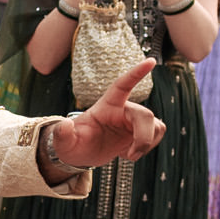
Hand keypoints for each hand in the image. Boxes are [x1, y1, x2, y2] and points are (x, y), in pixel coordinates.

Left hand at [46, 60, 166, 168]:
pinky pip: (158, 134)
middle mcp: (123, 110)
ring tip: (127, 155)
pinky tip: (128, 153)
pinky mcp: (141, 131)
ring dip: (146, 144)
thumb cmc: (72, 144)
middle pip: (145, 115)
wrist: (81, 155)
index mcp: (106, 106)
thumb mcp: (63, 142)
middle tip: (130, 157)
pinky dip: (147, 148)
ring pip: (157, 126)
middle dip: (143, 137)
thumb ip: (62, 134)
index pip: (122, 85)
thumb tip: (64, 124)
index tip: (151, 61)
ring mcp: (134, 120)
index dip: (136, 73)